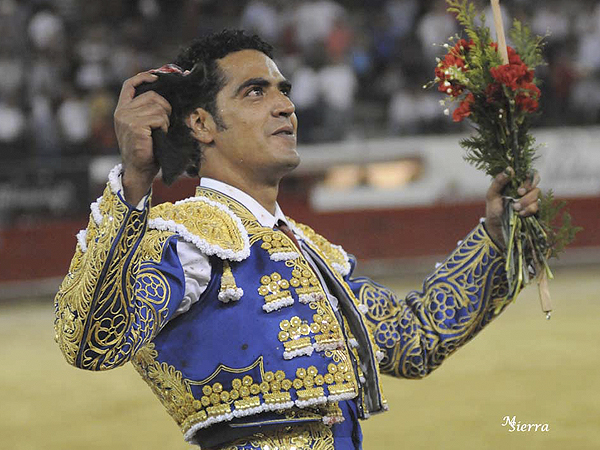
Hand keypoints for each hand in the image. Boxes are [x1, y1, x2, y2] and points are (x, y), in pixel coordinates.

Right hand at [113, 72, 171, 204]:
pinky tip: (159, 136)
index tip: (156, 77)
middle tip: (165, 123)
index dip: (143, 77)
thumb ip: (147, 111)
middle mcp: (122, 112)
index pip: (129, 85)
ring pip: (158, 107)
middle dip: (165, 107)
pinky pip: (159, 118)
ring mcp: (127, 118)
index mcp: (122, 110)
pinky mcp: (135, 126)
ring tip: (160, 132)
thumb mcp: (144, 127)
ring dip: (165, 120)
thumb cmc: (146, 150)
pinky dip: (164, 127)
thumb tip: (165, 95)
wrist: (139, 170)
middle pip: (152, 95)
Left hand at [485, 167, 540, 248]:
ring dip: (526, 202)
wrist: (496, 227)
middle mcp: (526, 190)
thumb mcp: (492, 194)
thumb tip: (510, 169)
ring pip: (537, 195)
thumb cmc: (493, 209)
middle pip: (536, 184)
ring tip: (515, 208)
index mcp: (516, 183)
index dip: (530, 178)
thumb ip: (499, 181)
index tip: (520, 187)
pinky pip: (537, 207)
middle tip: (519, 194)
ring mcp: (531, 200)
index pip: (530, 174)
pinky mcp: (533, 210)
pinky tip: (520, 214)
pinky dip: (528, 210)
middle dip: (527, 191)